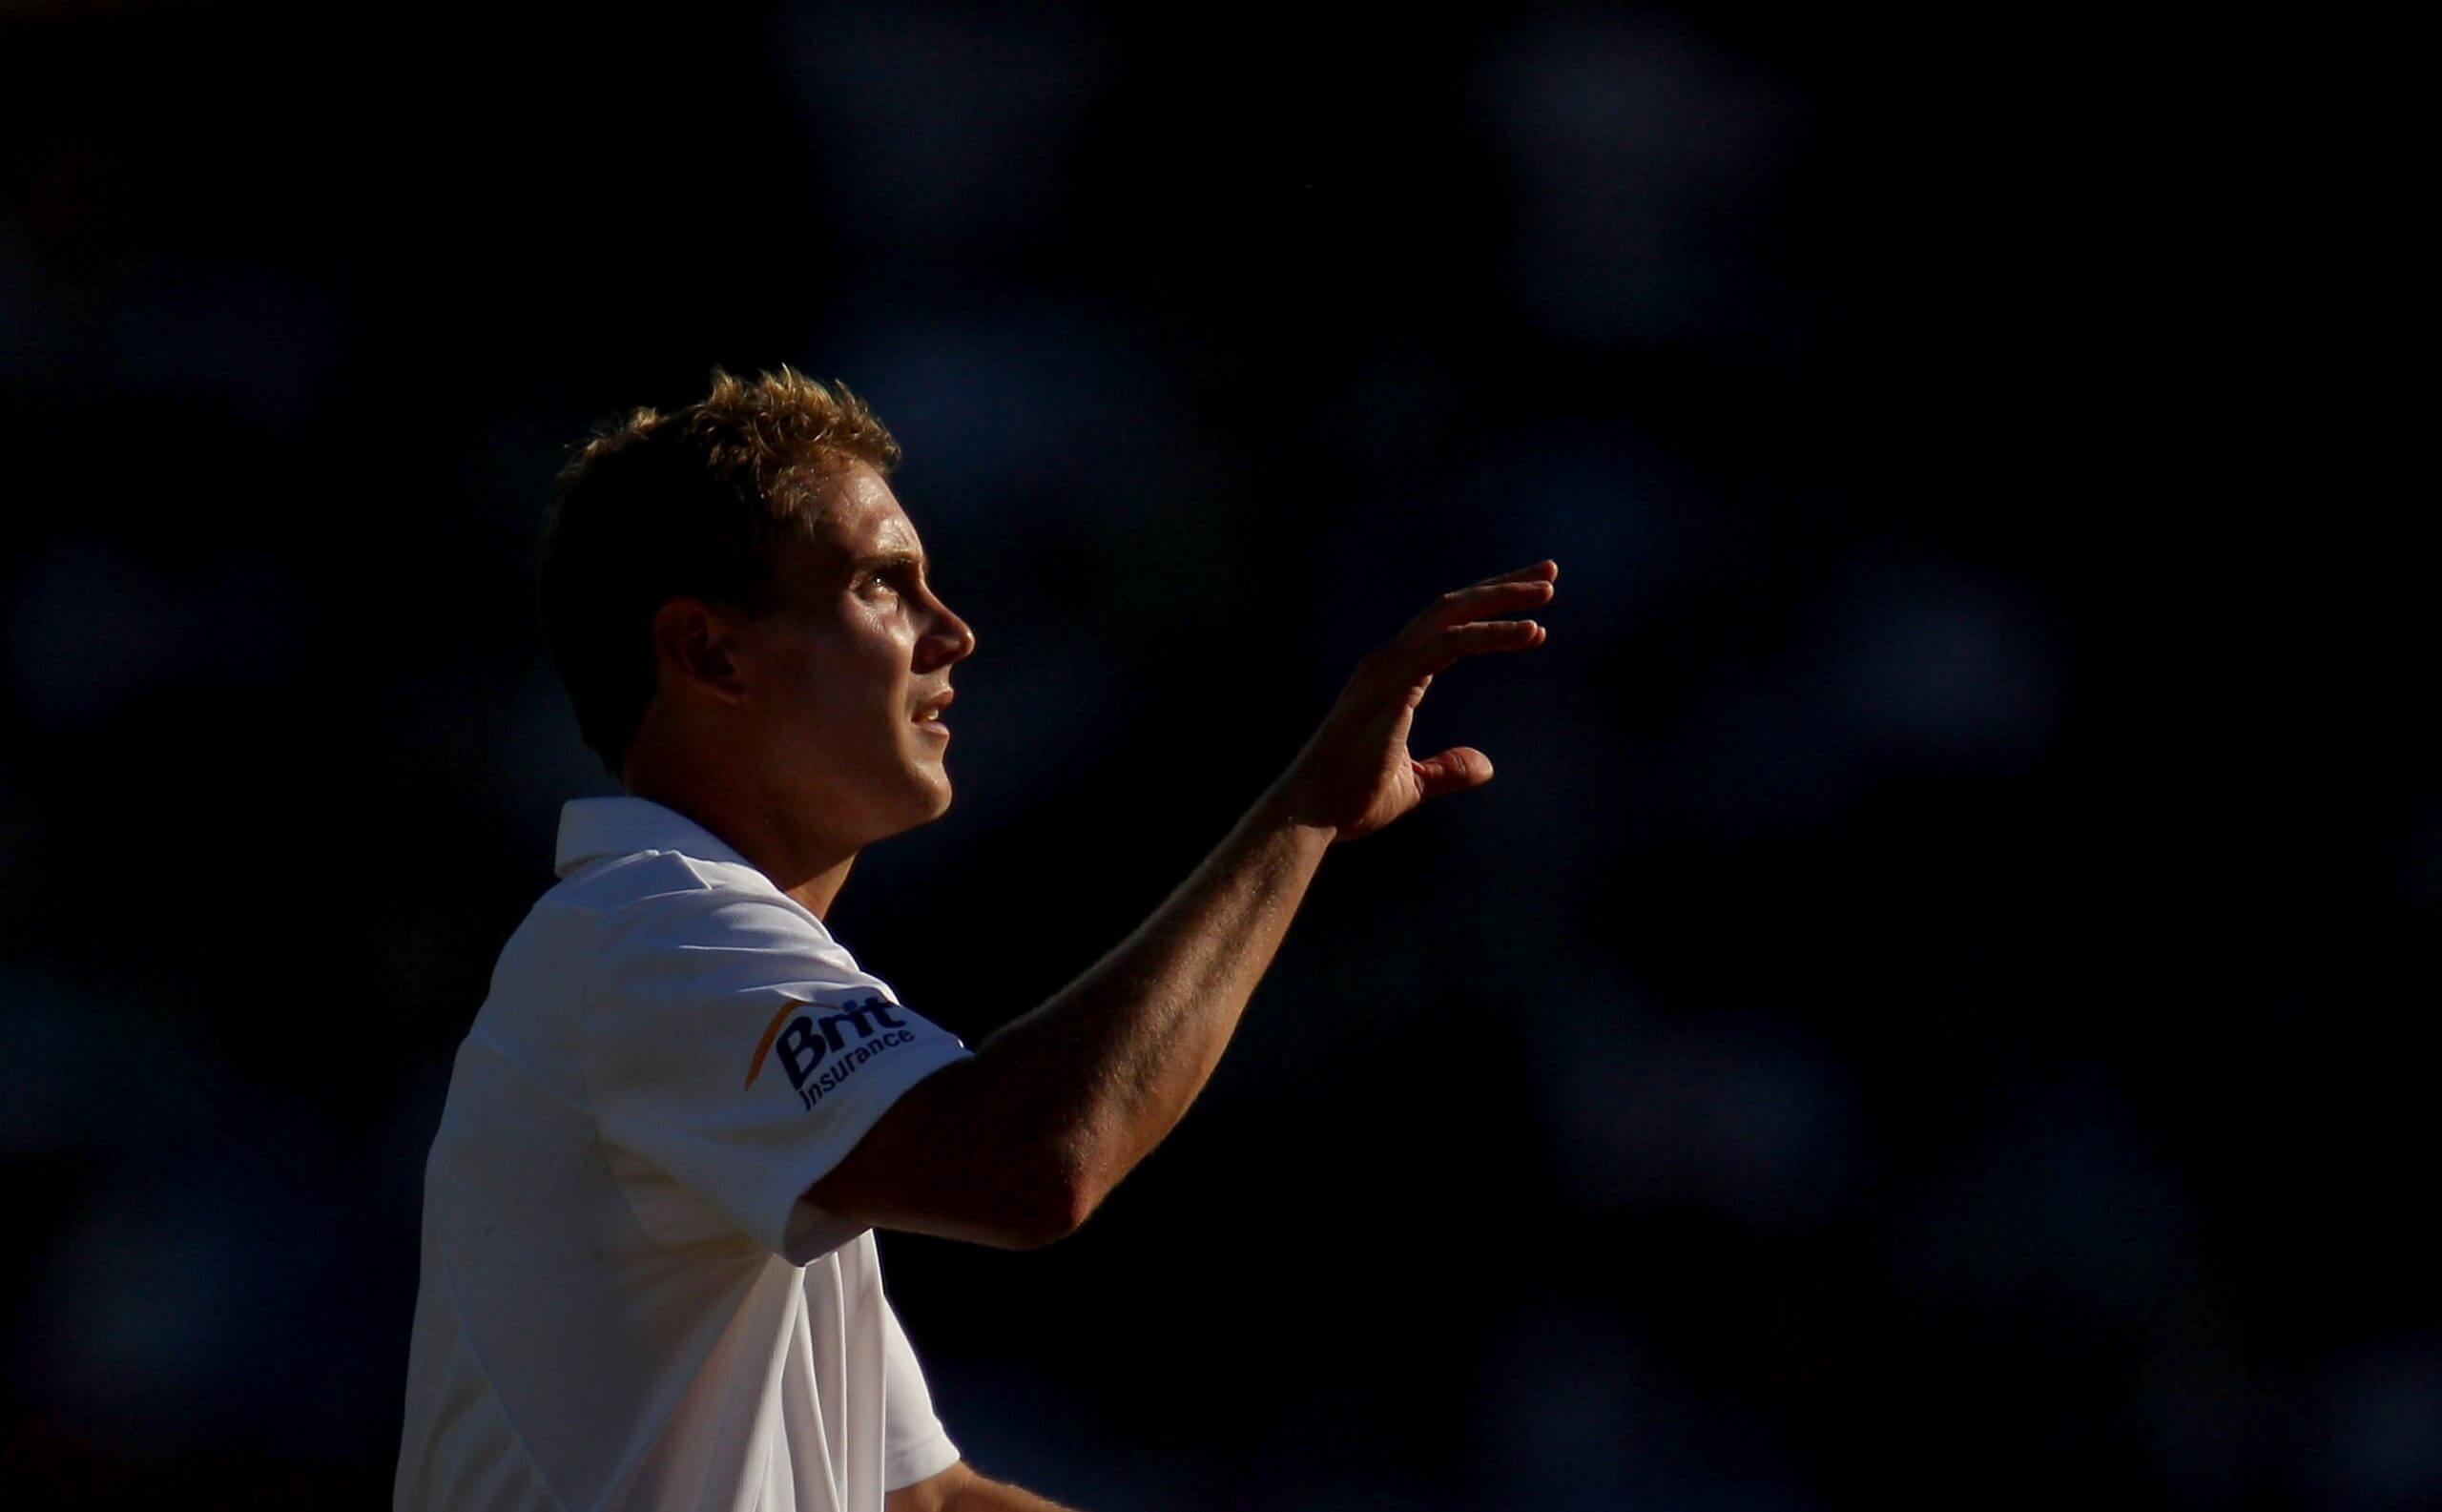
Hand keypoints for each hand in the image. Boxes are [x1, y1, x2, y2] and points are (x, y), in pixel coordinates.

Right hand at [1266, 559, 1555, 841]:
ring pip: (1454, 613)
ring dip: (1503, 597)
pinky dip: (1492, 632)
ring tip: (1548, 590)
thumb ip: (1448, 769)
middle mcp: (1389, 661)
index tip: (1533, 609)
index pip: (1448, 629)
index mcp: (1394, 677)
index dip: (1490, 611)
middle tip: (1549, 573)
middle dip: (1502, 587)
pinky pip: (1453, 643)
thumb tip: (1486, 766)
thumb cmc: (1350, 799)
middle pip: (1454, 607)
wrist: (1312, 812)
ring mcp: (1389, 666)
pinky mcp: (1395, 680)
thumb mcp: (1414, 784)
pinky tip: (1530, 631)